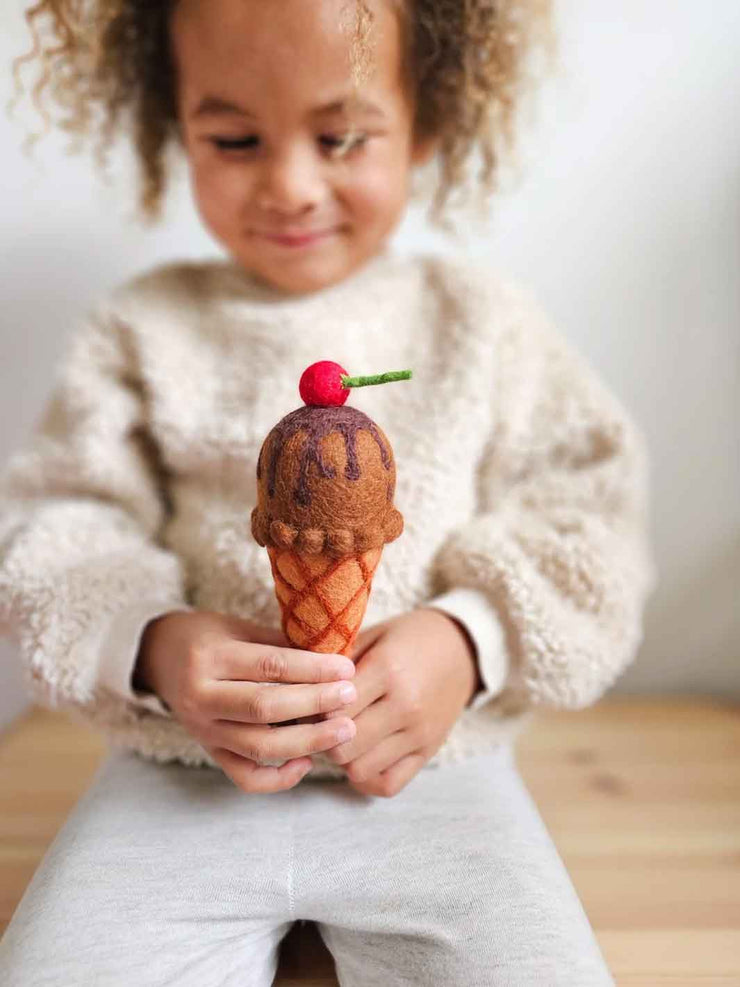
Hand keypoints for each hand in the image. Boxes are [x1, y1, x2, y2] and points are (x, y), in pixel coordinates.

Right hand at [134, 610, 357, 793]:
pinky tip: (307, 762)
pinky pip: (245, 777)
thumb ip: (278, 643)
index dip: (312, 668)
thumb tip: (332, 656)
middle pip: (265, 707)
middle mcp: (202, 697)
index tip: (346, 668)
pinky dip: (279, 778)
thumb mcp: (237, 627)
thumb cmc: (207, 637)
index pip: (269, 666)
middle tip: (350, 696)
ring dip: (307, 742)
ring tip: (344, 730)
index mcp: (211, 658)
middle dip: (314, 703)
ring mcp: (203, 730)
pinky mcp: (209, 752)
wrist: (158, 657)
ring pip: (259, 747)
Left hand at [319, 608, 481, 797]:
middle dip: (322, 737)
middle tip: (318, 723)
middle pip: (341, 744)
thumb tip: (298, 687)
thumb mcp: (374, 635)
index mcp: (387, 670)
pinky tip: (360, 756)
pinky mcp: (428, 752)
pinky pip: (387, 784)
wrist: (463, 649)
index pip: (332, 707)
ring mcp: (419, 734)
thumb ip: (338, 661)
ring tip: (340, 737)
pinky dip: (367, 777)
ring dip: (343, 757)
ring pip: (359, 768)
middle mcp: (405, 706)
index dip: (311, 707)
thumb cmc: (410, 638)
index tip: (307, 701)